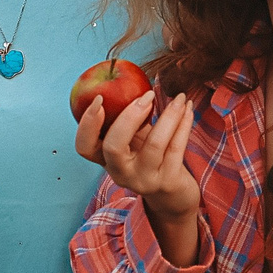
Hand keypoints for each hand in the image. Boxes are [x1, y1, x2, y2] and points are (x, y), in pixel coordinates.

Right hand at [76, 91, 200, 259]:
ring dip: (169, 116)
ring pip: (154, 145)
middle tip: (148, 95)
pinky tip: (188, 110)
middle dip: (129, 116)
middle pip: (113, 146)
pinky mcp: (168, 181)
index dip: (87, 124)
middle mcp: (120, 173)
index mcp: (105, 160)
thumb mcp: (135, 139)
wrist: (171, 192)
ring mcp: (144, 180)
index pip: (84, 147)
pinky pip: (176, 148)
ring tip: (180, 98)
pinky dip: (183, 124)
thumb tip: (137, 80)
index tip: (99, 98)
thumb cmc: (149, 156)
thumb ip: (130, 118)